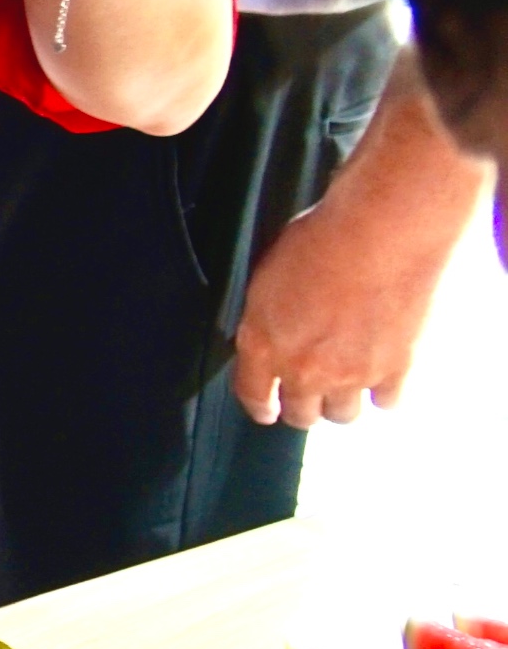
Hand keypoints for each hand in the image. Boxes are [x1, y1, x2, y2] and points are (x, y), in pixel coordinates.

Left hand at [230, 68, 491, 427]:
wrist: (380, 233)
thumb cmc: (322, 240)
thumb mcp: (269, 278)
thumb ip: (266, 319)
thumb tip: (269, 337)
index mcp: (262, 343)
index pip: (253, 395)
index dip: (261, 406)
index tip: (268, 409)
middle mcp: (303, 367)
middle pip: (300, 415)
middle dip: (302, 406)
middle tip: (310, 394)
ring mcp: (351, 373)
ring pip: (342, 415)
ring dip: (342, 403)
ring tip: (347, 383)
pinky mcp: (395, 369)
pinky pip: (387, 402)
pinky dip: (384, 392)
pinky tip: (383, 377)